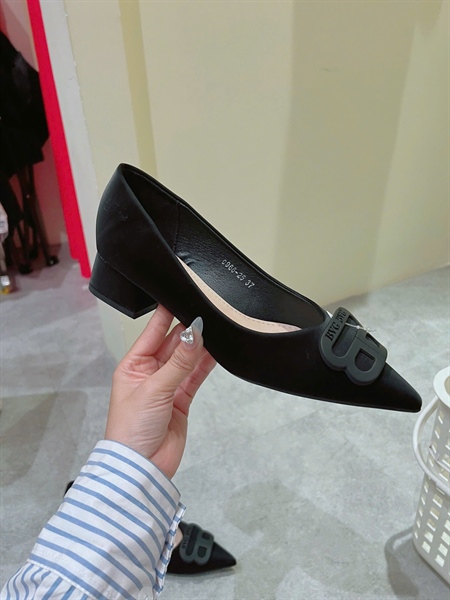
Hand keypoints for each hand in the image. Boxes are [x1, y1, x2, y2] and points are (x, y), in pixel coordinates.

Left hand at [105, 305, 215, 478]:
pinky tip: (215, 351)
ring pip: (185, 359)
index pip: (151, 333)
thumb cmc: (131, 429)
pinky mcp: (181, 400)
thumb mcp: (154, 389)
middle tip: (205, 313)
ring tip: (215, 329)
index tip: (179, 296)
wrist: (141, 468)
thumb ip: (179, 361)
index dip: (165, 316)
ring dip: (198, 347)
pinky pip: (194, 376)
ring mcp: (166, 386)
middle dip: (187, 330)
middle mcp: (149, 373)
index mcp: (133, 366)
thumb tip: (195, 333)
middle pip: (172, 344)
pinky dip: (205, 365)